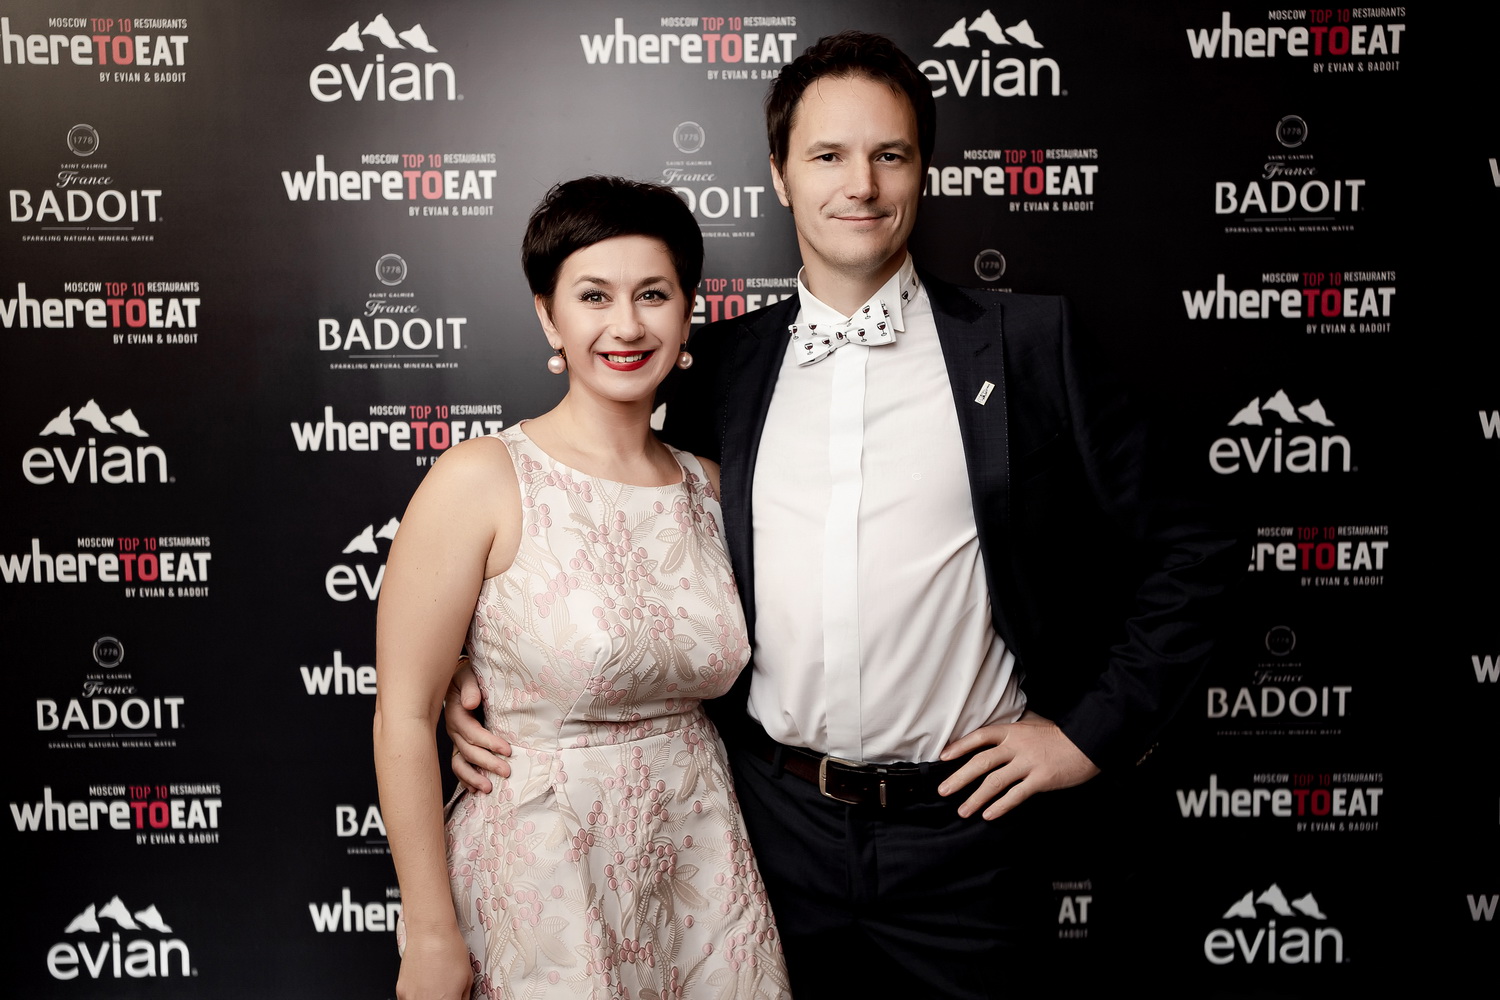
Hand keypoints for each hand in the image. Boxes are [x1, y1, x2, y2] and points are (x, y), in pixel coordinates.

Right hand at [396, 928, 471, 999]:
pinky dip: (418, 995)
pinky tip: (425, 983)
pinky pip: (410, 998)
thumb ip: (462, 997)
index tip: (456, 996)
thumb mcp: (467, 979)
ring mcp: (410, 999)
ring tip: (436, 987)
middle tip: (448, 991)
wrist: (430, 932)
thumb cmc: (449, 951)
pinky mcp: (400, 991)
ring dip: (429, 998)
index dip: (455, 999)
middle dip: (442, 999)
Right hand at [443, 657, 510, 793]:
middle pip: (468, 752)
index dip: (489, 743)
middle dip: (487, 763)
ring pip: (460, 763)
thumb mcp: (468, 676)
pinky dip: (466, 778)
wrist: (458, 679)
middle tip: (506, 772)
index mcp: (456, 714)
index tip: (508, 750)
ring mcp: (456, 740)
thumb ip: (470, 688)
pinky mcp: (460, 745)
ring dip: (473, 777)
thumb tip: (471, 703)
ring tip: (488, 789)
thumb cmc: (467, 676)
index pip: (472, 733)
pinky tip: (476, 789)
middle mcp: (454, 730)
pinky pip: (459, 765)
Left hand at [937, 710, 1099, 819]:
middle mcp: (1017, 745)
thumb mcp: (1033, 726)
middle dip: (959, 778)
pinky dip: (1001, 806)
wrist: (1088, 742)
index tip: (943, 757)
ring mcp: (1029, 762)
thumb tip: (993, 740)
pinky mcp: (1041, 779)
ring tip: (963, 811)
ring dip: (976, 798)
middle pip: (981, 762)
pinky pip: (1016, 795)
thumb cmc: (1060, 735)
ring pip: (995, 782)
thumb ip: (1013, 733)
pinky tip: (989, 815)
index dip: (960, 746)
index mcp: (1013, 731)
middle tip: (943, 791)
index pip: (980, 737)